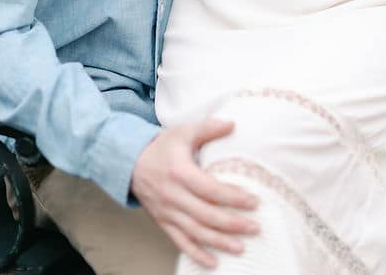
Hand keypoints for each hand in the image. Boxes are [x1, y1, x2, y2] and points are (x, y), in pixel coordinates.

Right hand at [131, 121, 259, 268]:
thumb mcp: (183, 132)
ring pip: (196, 232)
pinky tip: (213, 263)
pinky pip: (180, 242)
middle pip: (206, 214)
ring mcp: (167, 212)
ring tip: (241, 247)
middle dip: (232, 223)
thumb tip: (232, 124)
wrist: (131, 162)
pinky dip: (196, 254)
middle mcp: (173, 195)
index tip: (254, 201)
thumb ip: (208, 128)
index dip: (233, 197)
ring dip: (219, 242)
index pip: (210, 189)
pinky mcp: (162, 222)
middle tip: (255, 227)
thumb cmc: (162, 147)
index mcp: (180, 172)